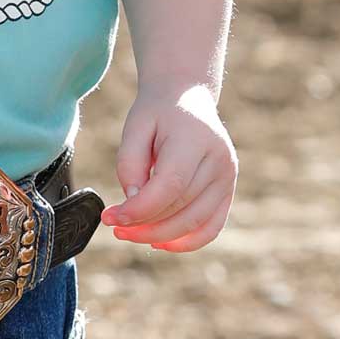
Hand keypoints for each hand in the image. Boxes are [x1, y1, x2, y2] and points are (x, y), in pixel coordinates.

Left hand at [101, 86, 237, 251]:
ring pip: (195, 222)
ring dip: (160, 236)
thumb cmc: (157, 113)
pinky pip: (211, 227)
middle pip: (181, 208)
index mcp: (196, 138)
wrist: (187, 96)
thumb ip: (130, 165)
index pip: (169, 186)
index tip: (111, 217)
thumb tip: (134, 203)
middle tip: (115, 228)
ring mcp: (228, 177)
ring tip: (130, 234)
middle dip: (144, 225)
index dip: (139, 209)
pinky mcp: (228, 190)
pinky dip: (186, 242)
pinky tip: (159, 242)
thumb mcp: (134, 128)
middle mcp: (219, 160)